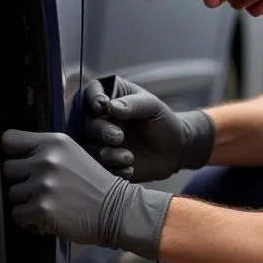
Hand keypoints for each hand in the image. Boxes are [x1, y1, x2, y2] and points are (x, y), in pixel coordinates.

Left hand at [0, 129, 171, 259]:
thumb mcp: (73, 154)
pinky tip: (49, 218)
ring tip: (50, 205)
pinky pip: (18, 215)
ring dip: (26, 203)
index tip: (23, 164)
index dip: (14, 154)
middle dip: (21, 182)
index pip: (9, 140)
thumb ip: (45, 151)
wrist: (117, 211)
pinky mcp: (42, 210)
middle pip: (7, 170)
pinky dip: (30, 221)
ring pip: (12, 194)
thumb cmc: (93, 184)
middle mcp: (46, 160)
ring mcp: (43, 185)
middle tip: (43, 190)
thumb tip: (12, 157)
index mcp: (54, 142)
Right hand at [82, 75, 214, 182]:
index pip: (91, 93)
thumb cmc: (162, 121)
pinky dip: (113, 170)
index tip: (102, 107)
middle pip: (88, 124)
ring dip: (108, 154)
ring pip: (91, 148)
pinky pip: (100, 168)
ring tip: (129, 157)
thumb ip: (132, 104)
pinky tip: (129, 169)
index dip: (93, 99)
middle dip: (101, 131)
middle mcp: (100, 119)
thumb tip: (110, 107)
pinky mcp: (105, 162)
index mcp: (109, 97)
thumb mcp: (152, 106)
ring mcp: (100, 142)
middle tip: (119, 137)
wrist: (174, 149)